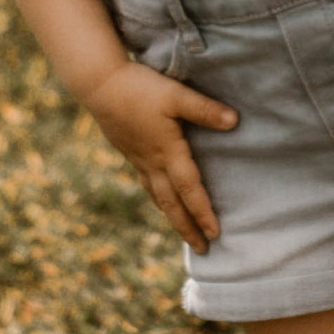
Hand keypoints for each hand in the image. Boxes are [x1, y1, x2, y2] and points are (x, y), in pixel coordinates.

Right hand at [80, 56, 236, 245]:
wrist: (98, 84)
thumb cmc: (139, 88)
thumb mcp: (176, 95)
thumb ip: (205, 109)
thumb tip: (235, 121)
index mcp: (168, 152)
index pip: (189, 190)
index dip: (202, 213)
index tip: (214, 234)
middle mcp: (153, 162)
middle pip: (172, 204)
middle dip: (187, 228)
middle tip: (202, 249)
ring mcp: (138, 158)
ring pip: (157, 196)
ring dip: (172, 217)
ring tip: (183, 232)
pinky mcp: (129, 151)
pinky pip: (146, 183)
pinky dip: (157, 198)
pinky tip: (160, 198)